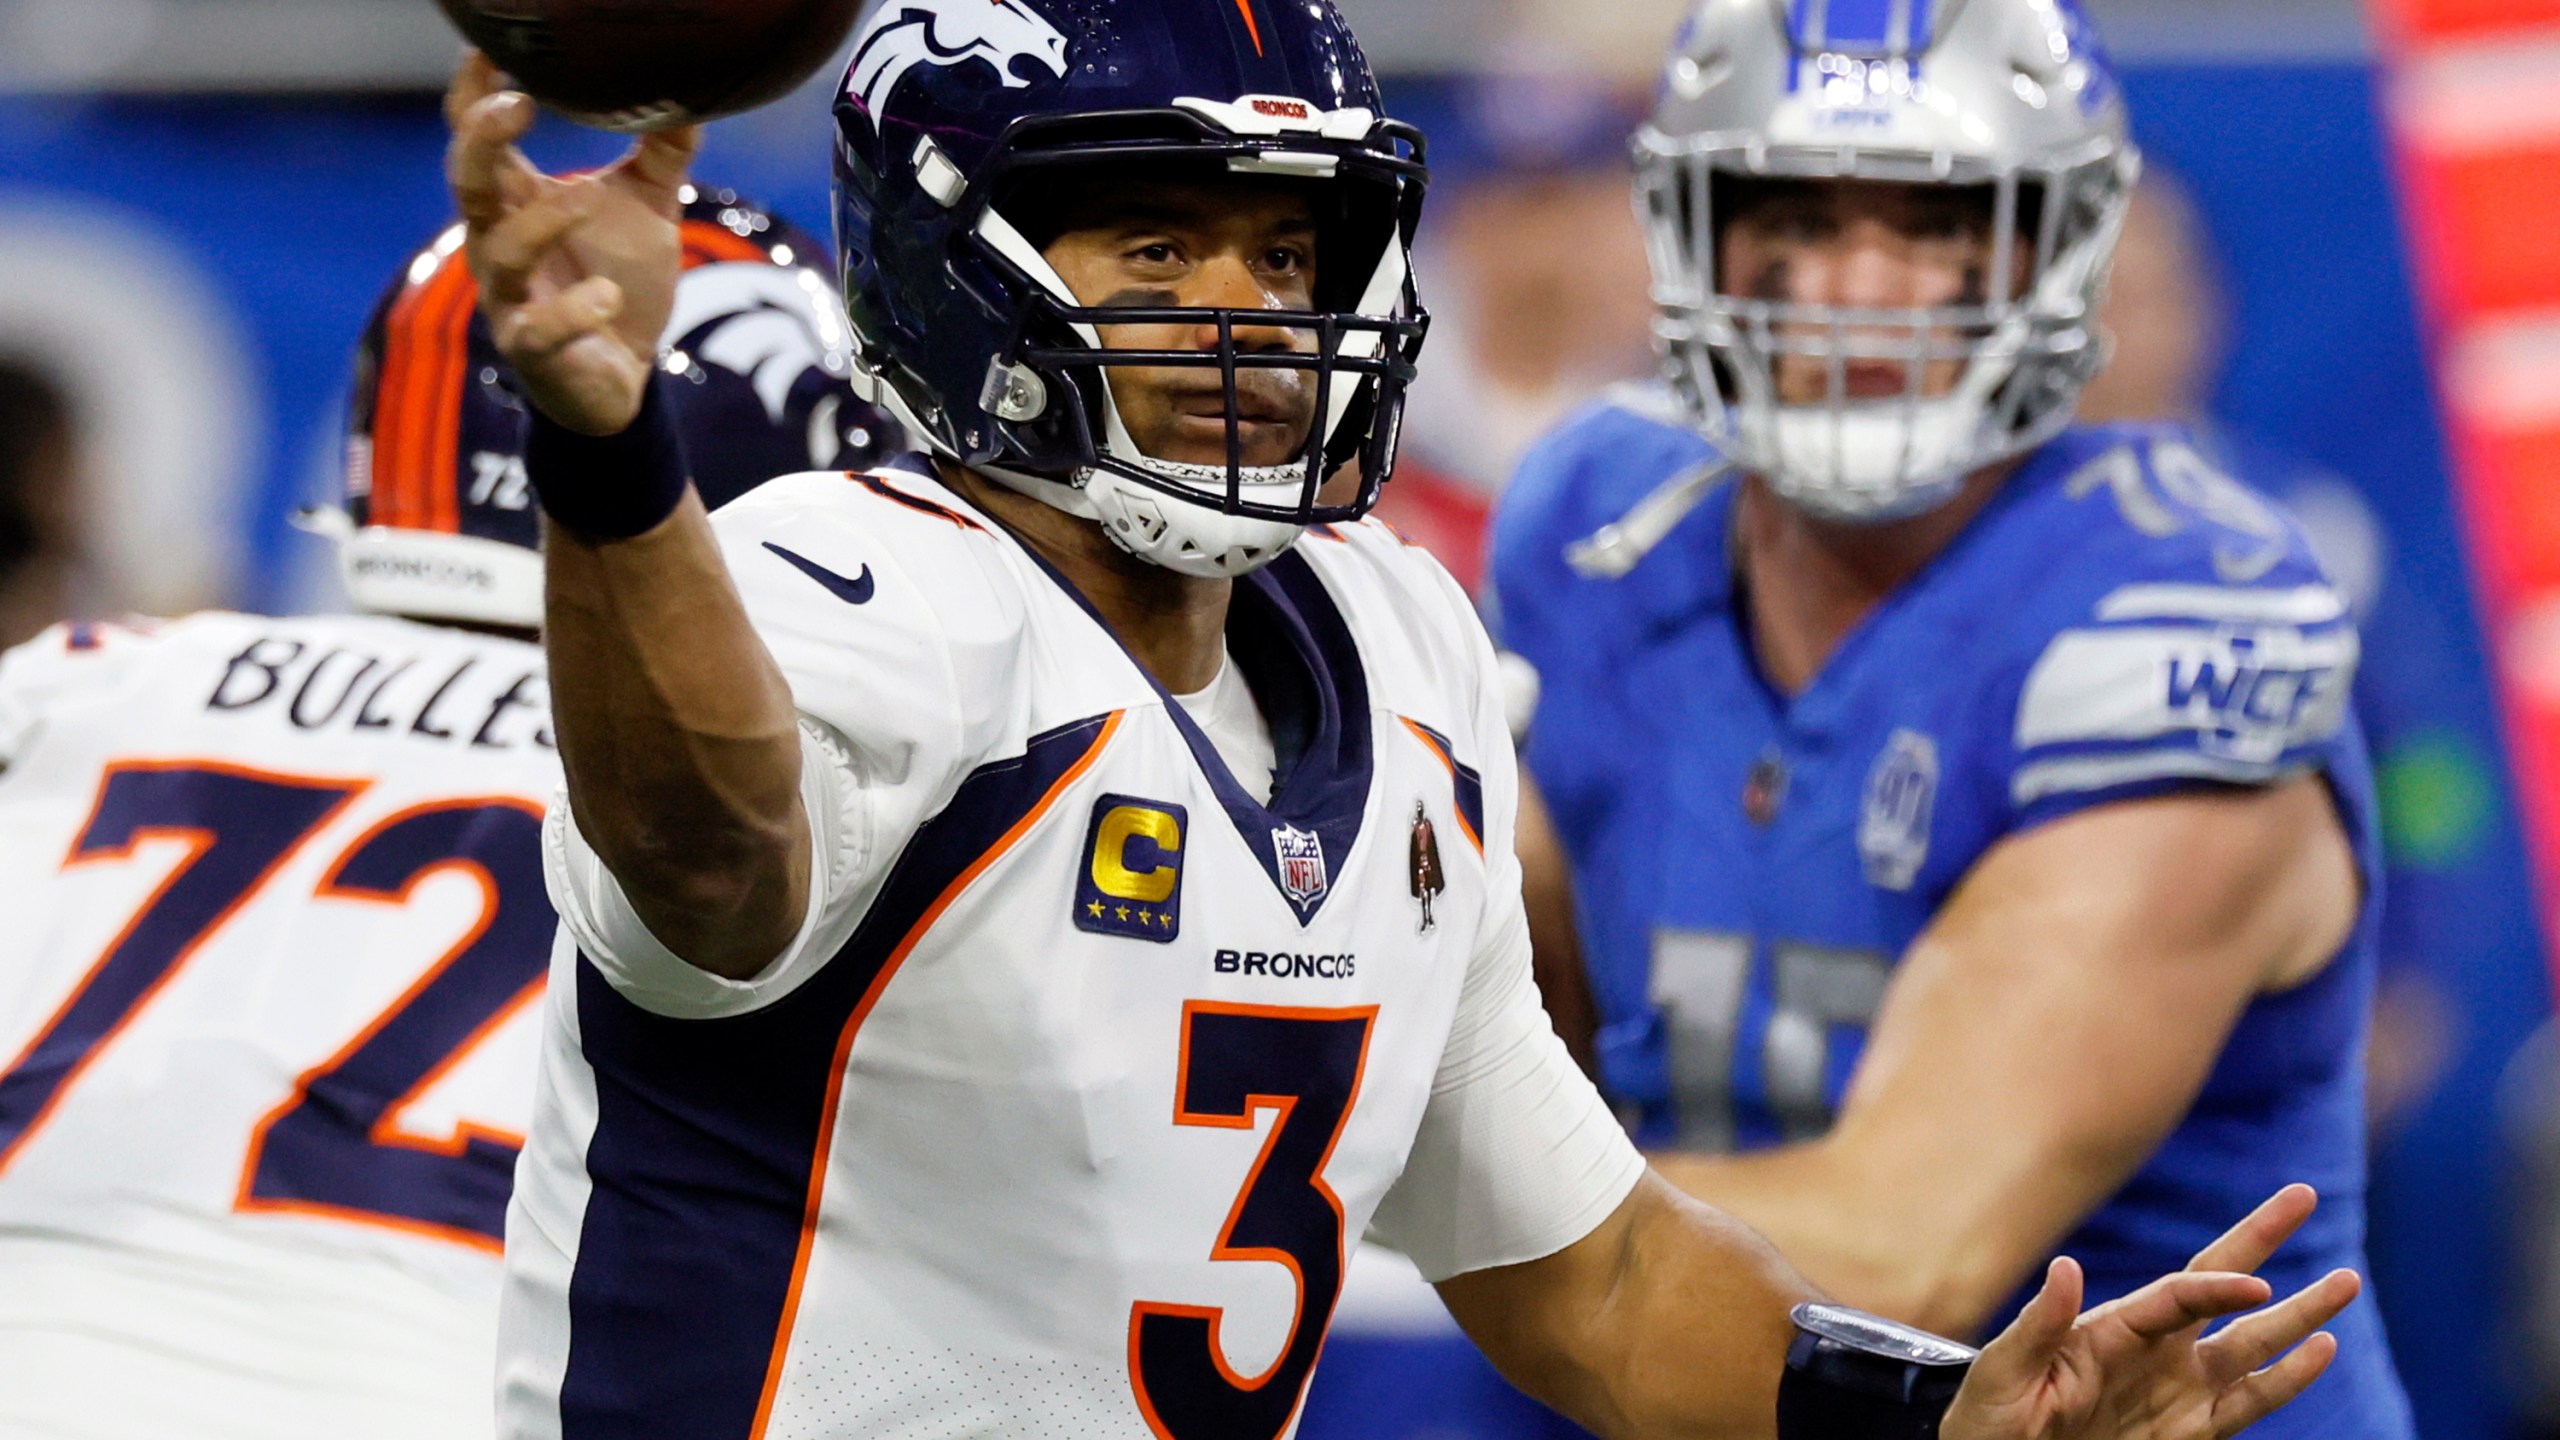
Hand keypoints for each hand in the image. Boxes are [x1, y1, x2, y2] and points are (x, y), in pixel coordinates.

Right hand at [443, 51, 701, 435]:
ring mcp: (511, 297)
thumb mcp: (648, 207)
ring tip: (589, 195)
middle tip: (518, 103)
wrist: (624, 375)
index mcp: (518, 199)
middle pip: (466, 181)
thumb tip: (691, 92)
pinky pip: (539, 330)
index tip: (488, 46)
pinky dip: (573, 311)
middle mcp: (499, 241)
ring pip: (500, 252)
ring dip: (542, 222)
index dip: (475, 93)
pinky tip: (607, 297)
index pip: (477, 136)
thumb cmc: (618, 279)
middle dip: (481, 140)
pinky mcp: (535, 351)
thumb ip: (662, 152)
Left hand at [1941, 1185, 2359, 1439]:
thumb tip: (2066, 1266)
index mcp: (2110, 1326)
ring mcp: (2176, 1388)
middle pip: (2219, 1286)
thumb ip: (2040, 1323)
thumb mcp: (2003, 1370)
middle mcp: (2153, 1348)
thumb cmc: (1990, 1417)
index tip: (2256, 1282)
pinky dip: (2288, 1380)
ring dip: (2298, 1315)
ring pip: (2251, 1345)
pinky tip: (2321, 1350)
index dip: (2218, 1287)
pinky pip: (2248, 1404)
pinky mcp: (2190, 1432)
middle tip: (2305, 1194)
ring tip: (2347, 1283)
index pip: (2177, 1293)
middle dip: (2260, 1242)